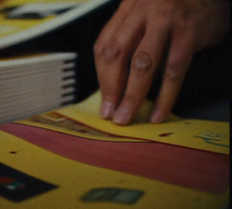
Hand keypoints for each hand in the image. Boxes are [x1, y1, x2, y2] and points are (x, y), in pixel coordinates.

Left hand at [94, 0, 228, 124]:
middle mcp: (143, 12)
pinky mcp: (189, 34)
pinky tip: (158, 112)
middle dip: (111, 88)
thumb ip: (128, 41)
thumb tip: (114, 83)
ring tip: (126, 116)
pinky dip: (164, 97)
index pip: (103, 46)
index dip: (101, 77)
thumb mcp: (144, 16)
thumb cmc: (176, 9)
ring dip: (132, 96)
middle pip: (117, 54)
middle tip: (110, 112)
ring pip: (142, 65)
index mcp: (127, 9)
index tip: (104, 98)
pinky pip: (173, 72)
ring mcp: (165, 22)